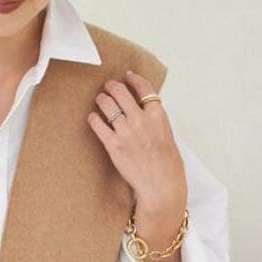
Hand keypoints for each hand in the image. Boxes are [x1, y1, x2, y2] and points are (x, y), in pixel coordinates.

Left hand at [88, 70, 187, 222]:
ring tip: (100, 99)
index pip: (144, 88)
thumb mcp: (168, 135)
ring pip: (107, 105)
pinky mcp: (113, 145)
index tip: (128, 76)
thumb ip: (155, 120)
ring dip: (102, 99)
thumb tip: (144, 110)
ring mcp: (126, 132)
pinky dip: (94, 118)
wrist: (161, 185)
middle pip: (121, 92)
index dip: (134, 79)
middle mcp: (141, 120)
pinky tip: (93, 117)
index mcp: (158, 115)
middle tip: (108, 86)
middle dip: (112, 86)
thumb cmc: (167, 164)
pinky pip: (98, 125)